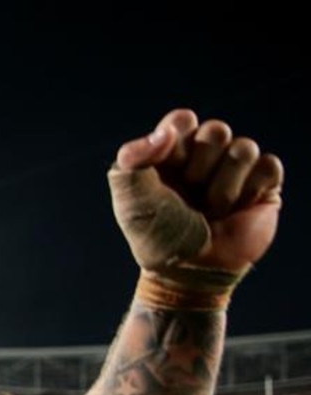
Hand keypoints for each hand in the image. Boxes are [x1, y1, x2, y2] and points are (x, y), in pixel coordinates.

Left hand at [109, 109, 282, 275]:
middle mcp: (204, 157)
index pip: (182, 120)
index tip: (166, 164)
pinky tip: (236, 209)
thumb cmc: (156, 235)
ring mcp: (235, 170)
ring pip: (243, 148)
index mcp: (170, 153)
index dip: (177, 138)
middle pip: (216, 130)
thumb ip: (132, 158)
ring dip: (224, 185)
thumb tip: (166, 132)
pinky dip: (251, 189)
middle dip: (200, 165)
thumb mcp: (130, 199)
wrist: (189, 270)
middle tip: (190, 193)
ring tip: (210, 209)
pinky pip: (269, 165)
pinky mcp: (264, 185)